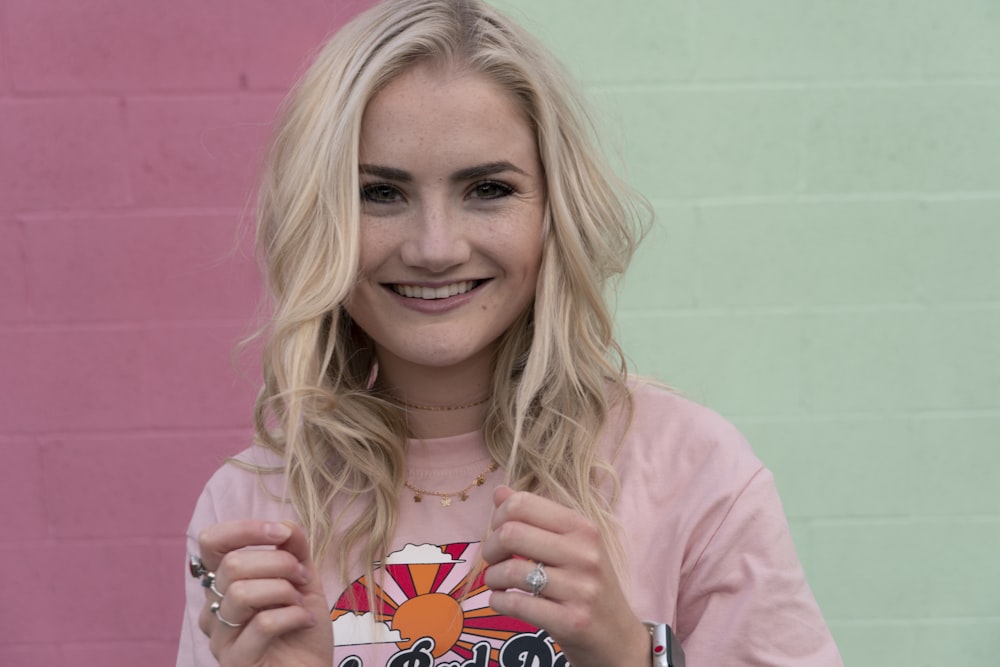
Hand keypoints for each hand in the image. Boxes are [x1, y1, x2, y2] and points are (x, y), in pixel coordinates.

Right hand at [196, 520, 331, 666]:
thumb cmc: (301, 629)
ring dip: (284, 590)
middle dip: (279, 563)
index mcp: (226, 584)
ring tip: (301, 602)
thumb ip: (295, 550)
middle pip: (233, 565)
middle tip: (302, 578)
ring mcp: (220, 637)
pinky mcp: (235, 661)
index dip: (245, 529)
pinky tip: (305, 622)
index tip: (281, 533)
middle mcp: (214, 608)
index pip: (212, 543)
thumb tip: (285, 524)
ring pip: (241, 593)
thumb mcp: (304, 581)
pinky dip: (292, 616)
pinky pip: (262, 624)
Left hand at [481, 487, 649, 666]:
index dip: (498, 516)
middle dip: (490, 548)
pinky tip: (502, 600)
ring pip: (510, 571)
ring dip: (492, 578)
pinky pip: (517, 604)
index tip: (498, 531)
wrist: (618, 638)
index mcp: (583, 528)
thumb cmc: (588, 586)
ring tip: (497, 583)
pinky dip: (498, 601)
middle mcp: (585, 554)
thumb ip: (536, 517)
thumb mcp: (572, 546)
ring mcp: (581, 589)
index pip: (523, 503)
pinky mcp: (571, 621)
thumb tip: (500, 491)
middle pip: (511, 533)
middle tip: (493, 560)